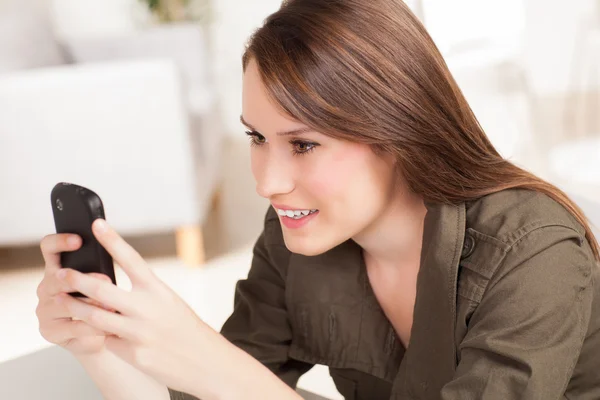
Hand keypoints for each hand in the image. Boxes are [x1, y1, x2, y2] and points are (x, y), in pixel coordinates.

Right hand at [36, 234, 115, 354]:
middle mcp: (46, 287)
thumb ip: (99, 269)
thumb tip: (114, 251)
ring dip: (91, 304)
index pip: (49, 248)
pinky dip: (93, 326)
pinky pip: (73, 326)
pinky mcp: (50, 331)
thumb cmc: (102, 302)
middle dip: (84, 278)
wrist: (102, 334)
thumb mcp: (101, 283)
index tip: (79, 239)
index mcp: (56, 269)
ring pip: (65, 303)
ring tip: (112, 305)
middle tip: (107, 279)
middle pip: (57, 277)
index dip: (60, 241)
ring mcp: (44, 310)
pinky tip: (108, 325)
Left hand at [55, 219, 230, 397]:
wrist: (205, 360)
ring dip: (75, 308)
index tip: (97, 224)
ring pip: (95, 317)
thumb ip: (142, 296)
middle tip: (60, 274)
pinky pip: (108, 341)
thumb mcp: (169, 302)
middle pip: (101, 288)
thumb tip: (108, 294)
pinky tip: (104, 335)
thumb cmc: (186, 329)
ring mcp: (139, 332)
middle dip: (75, 280)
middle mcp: (147, 308)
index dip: (112, 240)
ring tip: (60, 301)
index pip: (131, 258)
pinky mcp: (133, 354)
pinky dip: (103, 336)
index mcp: (158, 289)